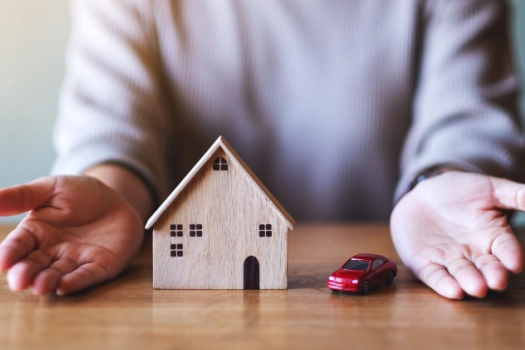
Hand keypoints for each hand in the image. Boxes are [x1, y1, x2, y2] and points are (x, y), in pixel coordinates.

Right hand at [0, 176, 143, 294]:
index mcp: (36, 233)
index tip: (3, 262)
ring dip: (49, 281)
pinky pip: (88, 275)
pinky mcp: (100, 265)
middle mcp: (52, 251)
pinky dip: (77, 281)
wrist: (117, 199)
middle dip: (26, 273)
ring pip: (58, 274)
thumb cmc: (81, 194)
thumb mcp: (52, 188)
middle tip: (20, 280)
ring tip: (41, 286)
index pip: (18, 245)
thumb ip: (22, 196)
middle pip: (35, 265)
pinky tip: (65, 286)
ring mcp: (76, 260)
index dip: (10, 254)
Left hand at [390, 171, 523, 298]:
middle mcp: (474, 254)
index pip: (507, 249)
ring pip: (462, 275)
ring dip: (469, 282)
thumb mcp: (490, 189)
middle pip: (487, 267)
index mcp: (494, 237)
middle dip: (493, 275)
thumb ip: (516, 195)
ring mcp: (450, 260)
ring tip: (477, 288)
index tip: (515, 263)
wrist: (422, 193)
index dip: (511, 256)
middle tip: (497, 281)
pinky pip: (435, 276)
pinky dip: (443, 284)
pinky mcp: (425, 264)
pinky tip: (453, 291)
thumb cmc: (460, 191)